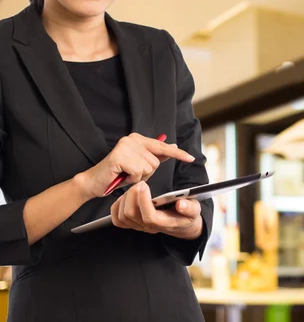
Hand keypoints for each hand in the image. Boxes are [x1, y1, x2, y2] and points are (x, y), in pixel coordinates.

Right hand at [74, 133, 194, 199]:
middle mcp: (132, 139)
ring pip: (149, 168)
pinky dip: (132, 179)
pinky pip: (139, 172)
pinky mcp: (119, 156)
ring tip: (127, 175)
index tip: (191, 158)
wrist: (95, 182)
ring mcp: (125, 146)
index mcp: (138, 139)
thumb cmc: (118, 174)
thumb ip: (155, 156)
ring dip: (139, 177)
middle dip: (147, 173)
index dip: (178, 154)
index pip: (162, 146)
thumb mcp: (140, 165)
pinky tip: (123, 176)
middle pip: (156, 162)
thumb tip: (173, 147)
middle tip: (132, 173)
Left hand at [110, 181, 203, 239]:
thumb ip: (190, 208)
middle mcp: (150, 227)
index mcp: (165, 223)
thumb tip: (181, 204)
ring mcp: (140, 226)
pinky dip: (117, 207)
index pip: (149, 217)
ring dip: (125, 199)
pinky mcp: (133, 224)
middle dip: (132, 196)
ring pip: (123, 216)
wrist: (182, 224)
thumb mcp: (195, 209)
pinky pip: (118, 220)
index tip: (144, 185)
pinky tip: (125, 196)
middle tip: (140, 183)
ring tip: (135, 188)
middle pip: (132, 215)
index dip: (144, 201)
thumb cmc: (187, 214)